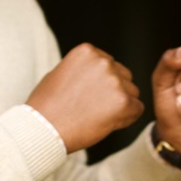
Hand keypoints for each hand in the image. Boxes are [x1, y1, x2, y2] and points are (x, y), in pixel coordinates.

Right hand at [27, 43, 142, 152]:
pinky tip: (108, 123)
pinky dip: (127, 118)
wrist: (43, 129)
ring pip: (132, 93)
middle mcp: (103, 61)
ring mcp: (114, 81)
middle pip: (124, 76)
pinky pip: (137, 109)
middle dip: (113, 92)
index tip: (89, 95)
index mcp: (88, 51)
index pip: (110, 64)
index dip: (102, 83)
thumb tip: (96, 70)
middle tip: (94, 108)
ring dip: (120, 105)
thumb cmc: (46, 106)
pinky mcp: (123, 101)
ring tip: (97, 116)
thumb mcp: (60, 73)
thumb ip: (82, 68)